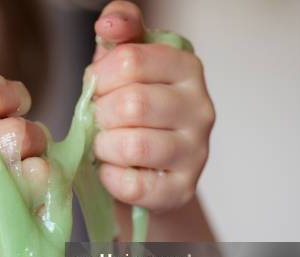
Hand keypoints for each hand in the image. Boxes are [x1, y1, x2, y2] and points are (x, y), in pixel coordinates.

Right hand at [0, 74, 47, 256]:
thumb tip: (23, 102)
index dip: (11, 93)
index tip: (16, 107)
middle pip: (16, 132)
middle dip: (32, 134)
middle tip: (22, 151)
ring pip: (37, 169)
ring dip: (44, 166)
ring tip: (25, 177)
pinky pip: (45, 207)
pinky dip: (49, 199)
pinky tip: (30, 205)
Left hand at [90, 1, 214, 212]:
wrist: (147, 168)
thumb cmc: (132, 112)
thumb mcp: (124, 66)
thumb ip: (120, 34)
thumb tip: (109, 23)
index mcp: (186, 68)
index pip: (130, 61)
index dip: (100, 79)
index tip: (99, 90)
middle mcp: (200, 108)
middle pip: (132, 104)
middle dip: (100, 115)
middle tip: (100, 122)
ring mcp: (196, 152)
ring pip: (133, 145)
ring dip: (104, 147)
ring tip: (105, 146)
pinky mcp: (182, 189)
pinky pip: (134, 185)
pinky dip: (110, 178)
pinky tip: (112, 170)